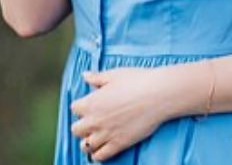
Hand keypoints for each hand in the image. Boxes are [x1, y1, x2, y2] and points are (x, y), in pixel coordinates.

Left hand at [70, 64, 202, 160]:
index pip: (74, 109)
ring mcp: (106, 134)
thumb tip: (85, 75)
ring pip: (86, 146)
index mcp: (91, 102)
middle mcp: (95, 120)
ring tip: (96, 137)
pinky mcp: (119, 144)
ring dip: (89, 142)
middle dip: (82, 126)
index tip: (89, 106)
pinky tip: (103, 149)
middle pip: (76, 130)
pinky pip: (101, 156)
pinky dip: (99, 154)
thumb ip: (97, 78)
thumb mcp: (113, 75)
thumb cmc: (137, 81)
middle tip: (92, 123)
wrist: (158, 95)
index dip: (81, 107)